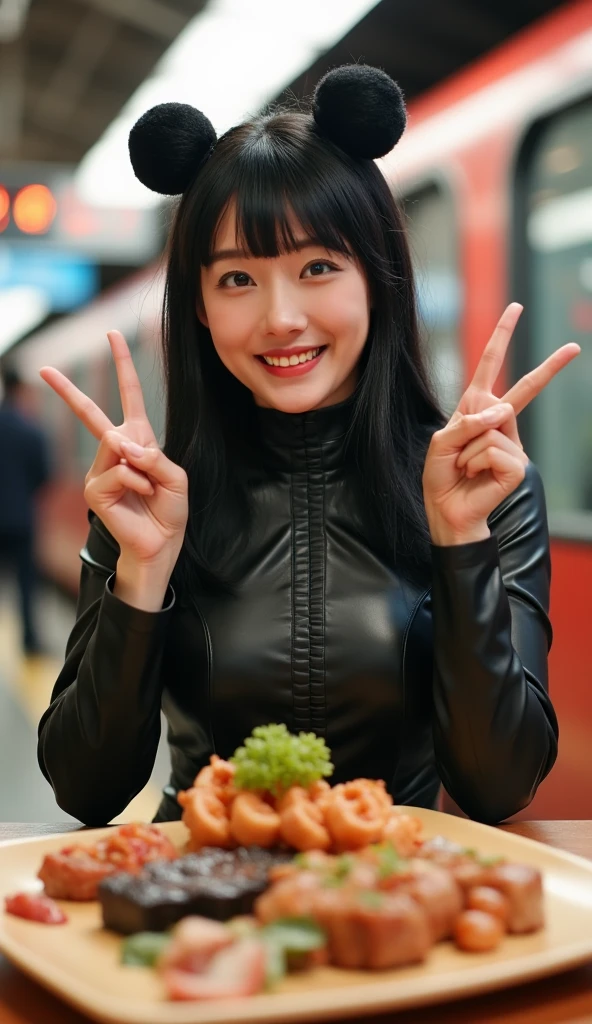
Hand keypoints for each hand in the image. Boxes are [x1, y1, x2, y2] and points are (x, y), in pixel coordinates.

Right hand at [40, 331, 187, 573]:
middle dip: (67, 391)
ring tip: (149, 489)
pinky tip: (142, 496)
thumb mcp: (175, 476)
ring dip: (143, 468)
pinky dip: (137, 483)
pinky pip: (118, 473)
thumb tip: (120, 444)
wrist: (162, 542)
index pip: (129, 396)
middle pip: (90, 413)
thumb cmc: (169, 510)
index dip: (124, 365)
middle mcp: (114, 451)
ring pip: (117, 447)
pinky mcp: (94, 490)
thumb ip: (153, 456)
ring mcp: (100, 470)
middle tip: (45, 369)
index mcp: (138, 439)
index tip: (113, 335)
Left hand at [422, 303, 580, 544]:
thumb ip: (466, 422)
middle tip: (574, 347)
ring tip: (465, 468)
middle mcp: (499, 423)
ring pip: (488, 429)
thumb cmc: (442, 477)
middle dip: (549, 367)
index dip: (502, 336)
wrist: (446, 510)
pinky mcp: (517, 465)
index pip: (490, 366)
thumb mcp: (442, 443)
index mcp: (477, 408)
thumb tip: (501, 412)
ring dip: (466, 451)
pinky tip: (476, 476)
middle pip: (524, 388)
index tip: (516, 307)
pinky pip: (491, 450)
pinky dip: (474, 463)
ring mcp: (512, 444)